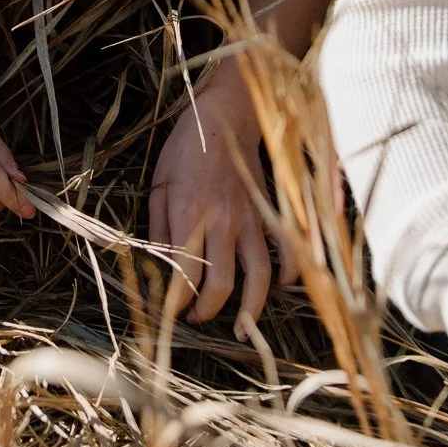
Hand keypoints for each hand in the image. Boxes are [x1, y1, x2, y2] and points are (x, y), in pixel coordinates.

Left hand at [149, 73, 289, 328]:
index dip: (177, 303)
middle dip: (208, 311)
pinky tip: (281, 286)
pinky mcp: (268, 212)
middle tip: (199, 320)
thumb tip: (161, 267)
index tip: (172, 313)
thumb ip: (159, 230)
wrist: (224, 118)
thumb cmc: (184, 150)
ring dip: (251, 308)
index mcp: (189, 218)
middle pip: (221, 285)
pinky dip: (289, 271)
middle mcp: (222, 224)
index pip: (184, 277)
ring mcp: (250, 219)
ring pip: (258, 276)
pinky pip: (286, 248)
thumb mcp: (158, 186)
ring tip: (243, 328)